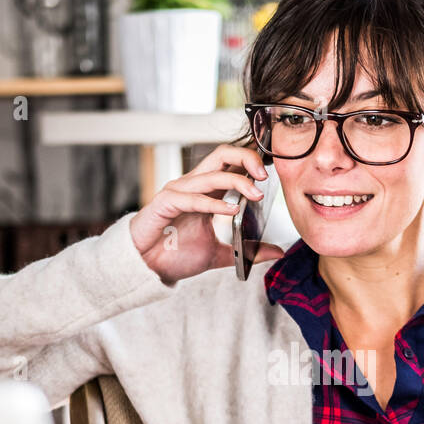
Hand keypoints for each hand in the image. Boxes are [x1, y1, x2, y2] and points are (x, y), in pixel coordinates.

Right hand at [129, 144, 285, 284]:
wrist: (147, 269)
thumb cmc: (176, 254)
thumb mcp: (220, 254)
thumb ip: (247, 251)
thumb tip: (277, 252)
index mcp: (206, 191)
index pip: (231, 163)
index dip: (252, 162)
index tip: (272, 174)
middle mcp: (193, 185)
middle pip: (222, 155)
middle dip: (246, 158)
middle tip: (265, 175)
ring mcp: (178, 192)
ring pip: (211, 174)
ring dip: (237, 182)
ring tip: (256, 195)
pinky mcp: (165, 204)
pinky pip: (192, 198)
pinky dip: (214, 203)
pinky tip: (232, 211)